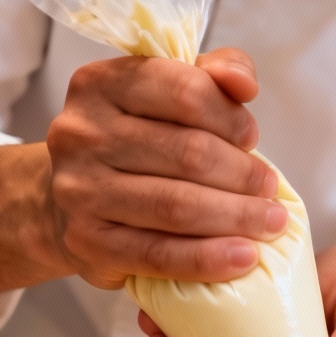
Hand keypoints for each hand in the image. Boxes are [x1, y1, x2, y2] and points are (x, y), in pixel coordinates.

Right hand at [46, 47, 288, 288]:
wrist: (64, 206)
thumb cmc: (129, 148)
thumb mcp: (161, 99)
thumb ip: (208, 78)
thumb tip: (244, 82)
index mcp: (101, 84)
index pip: (185, 91)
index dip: (231, 116)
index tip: (251, 139)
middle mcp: (82, 134)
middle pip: (188, 153)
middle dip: (242, 174)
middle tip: (270, 190)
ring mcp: (80, 191)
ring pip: (177, 205)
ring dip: (236, 217)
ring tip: (270, 222)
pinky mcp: (88, 243)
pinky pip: (160, 254)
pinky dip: (209, 258)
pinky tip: (244, 257)